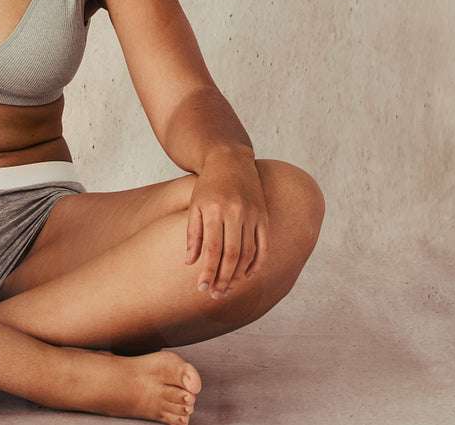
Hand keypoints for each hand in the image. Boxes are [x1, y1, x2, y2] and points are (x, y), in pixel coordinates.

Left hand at [185, 154, 266, 297]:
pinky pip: (264, 245)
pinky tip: (248, 276)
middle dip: (223, 278)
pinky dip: (257, 263)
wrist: (230, 159)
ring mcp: (252, 214)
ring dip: (238, 275)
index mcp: (214, 210)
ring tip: (228, 288)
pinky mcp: (264, 215)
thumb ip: (193, 234)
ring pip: (248, 253)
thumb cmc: (208, 185)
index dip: (208, 271)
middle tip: (215, 294)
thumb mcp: (195, 206)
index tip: (202, 288)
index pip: (211, 249)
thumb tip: (190, 262)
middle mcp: (235, 213)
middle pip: (231, 255)